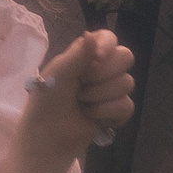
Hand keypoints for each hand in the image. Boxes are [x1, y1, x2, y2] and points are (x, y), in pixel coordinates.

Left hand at [0, 28, 136, 172]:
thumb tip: (92, 34)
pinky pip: (127, 105)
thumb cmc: (46, 103)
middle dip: (101, 75)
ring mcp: (111, 90)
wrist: (47, 138)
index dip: (107, 45)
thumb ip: (78, 54)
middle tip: (80, 87)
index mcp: (85, 55)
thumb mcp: (57, 74)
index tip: (97, 59)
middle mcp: (101, 69)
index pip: (108, 37)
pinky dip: (106, 113)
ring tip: (81, 105)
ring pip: (126, 83)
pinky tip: (92, 117)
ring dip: (99, 97)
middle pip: (125, 57)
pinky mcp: (117, 112)